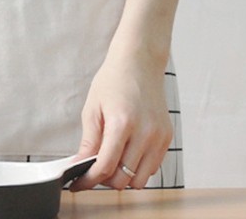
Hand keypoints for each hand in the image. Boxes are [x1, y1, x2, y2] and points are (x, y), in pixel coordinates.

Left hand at [69, 44, 172, 190]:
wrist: (139, 62)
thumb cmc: (113, 80)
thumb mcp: (93, 108)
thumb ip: (88, 141)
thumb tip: (79, 166)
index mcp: (122, 123)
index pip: (105, 167)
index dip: (88, 180)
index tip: (78, 183)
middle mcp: (144, 132)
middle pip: (123, 178)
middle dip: (105, 180)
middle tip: (93, 170)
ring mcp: (159, 136)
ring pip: (140, 179)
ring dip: (123, 177)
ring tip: (111, 161)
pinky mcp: (167, 137)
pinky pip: (152, 168)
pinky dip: (138, 168)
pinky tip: (127, 153)